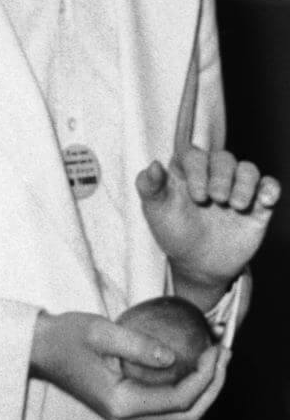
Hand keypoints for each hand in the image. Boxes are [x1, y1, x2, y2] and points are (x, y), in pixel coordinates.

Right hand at [30, 310, 226, 419]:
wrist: (39, 347)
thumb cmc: (65, 337)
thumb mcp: (100, 332)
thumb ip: (137, 345)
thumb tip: (174, 357)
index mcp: (122, 404)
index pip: (179, 399)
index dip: (205, 377)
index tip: (216, 349)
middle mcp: (128, 417)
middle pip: (187, 414)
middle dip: (213, 386)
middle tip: (224, 354)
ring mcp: (128, 415)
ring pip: (180, 413)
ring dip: (204, 388)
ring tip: (215, 358)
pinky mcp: (128, 405)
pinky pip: (168, 405)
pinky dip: (187, 387)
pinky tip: (193, 364)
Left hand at [137, 148, 280, 309]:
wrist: (199, 264)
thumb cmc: (174, 232)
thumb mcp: (156, 212)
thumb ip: (150, 187)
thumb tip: (153, 164)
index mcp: (187, 172)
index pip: (194, 155)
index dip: (197, 169)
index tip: (195, 195)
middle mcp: (213, 176)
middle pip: (223, 159)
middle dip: (221, 177)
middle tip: (216, 199)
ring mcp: (236, 189)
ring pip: (247, 169)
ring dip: (245, 182)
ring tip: (235, 205)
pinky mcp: (257, 205)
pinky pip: (269, 186)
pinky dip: (271, 188)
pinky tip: (266, 199)